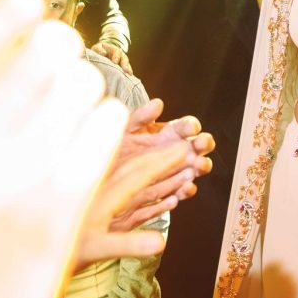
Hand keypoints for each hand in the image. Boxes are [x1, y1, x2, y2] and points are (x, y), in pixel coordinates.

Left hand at [76, 133, 205, 267]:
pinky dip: (149, 192)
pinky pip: (129, 195)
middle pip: (139, 170)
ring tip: (178, 166)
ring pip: (134, 180)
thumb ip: (129, 244)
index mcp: (106, 195)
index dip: (163, 160)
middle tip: (184, 147)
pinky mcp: (98, 211)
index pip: (140, 172)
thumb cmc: (63, 253)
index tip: (182, 148)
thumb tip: (162, 241)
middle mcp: (104, 193)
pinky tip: (161, 194)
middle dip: (163, 158)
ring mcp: (101, 201)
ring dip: (158, 172)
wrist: (32, 256)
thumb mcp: (97, 249)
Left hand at [91, 40, 133, 74]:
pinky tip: (129, 76)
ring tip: (129, 73)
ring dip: (128, 68)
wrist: (100, 54)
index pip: (116, 51)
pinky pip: (126, 69)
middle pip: (124, 58)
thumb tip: (103, 53)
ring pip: (126, 64)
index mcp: (113, 49)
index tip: (115, 62)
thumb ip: (99, 50)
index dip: (116, 56)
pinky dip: (128, 72)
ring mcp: (121, 61)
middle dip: (124, 64)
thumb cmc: (98, 51)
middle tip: (125, 69)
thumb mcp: (97, 48)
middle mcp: (119, 54)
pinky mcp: (121, 67)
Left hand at [106, 100, 214, 231]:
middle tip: (202, 145)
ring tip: (197, 168)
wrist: (95, 181)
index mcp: (163, 135)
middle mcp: (170, 153)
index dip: (190, 125)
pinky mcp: (162, 194)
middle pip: (194, 148)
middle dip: (202, 145)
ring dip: (197, 168)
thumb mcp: (123, 131)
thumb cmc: (110, 152)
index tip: (191, 127)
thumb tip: (158, 103)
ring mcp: (169, 173)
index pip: (183, 127)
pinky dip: (183, 192)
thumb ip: (140, 117)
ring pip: (191, 170)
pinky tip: (184, 189)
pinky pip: (178, 193)